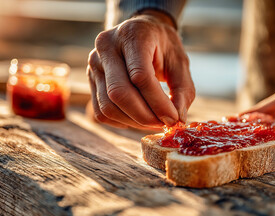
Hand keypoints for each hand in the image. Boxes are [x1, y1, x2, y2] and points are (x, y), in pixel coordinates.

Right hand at [87, 10, 194, 128]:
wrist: (142, 32)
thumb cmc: (163, 46)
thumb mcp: (180, 62)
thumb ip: (183, 90)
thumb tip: (177, 119)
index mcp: (132, 35)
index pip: (140, 75)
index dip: (157, 102)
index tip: (173, 118)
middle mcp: (107, 46)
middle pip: (119, 92)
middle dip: (144, 116)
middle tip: (164, 124)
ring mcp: (95, 63)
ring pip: (107, 106)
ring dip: (133, 122)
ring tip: (154, 122)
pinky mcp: (91, 80)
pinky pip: (101, 111)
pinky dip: (121, 121)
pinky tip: (139, 119)